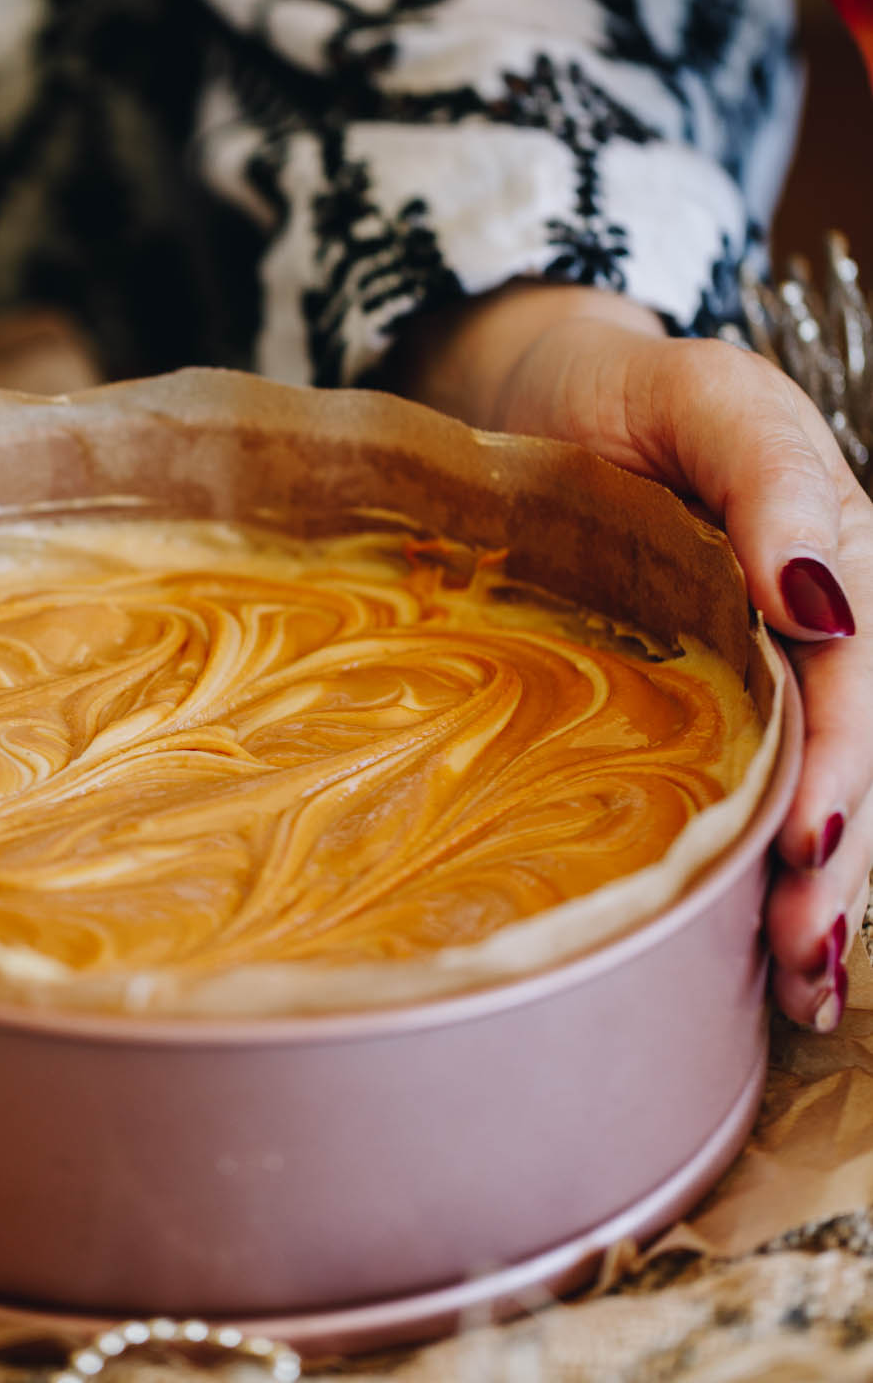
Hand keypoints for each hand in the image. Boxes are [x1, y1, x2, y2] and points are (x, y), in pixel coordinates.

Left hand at [395, 283, 872, 1031]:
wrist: (542, 394)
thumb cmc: (616, 392)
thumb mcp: (695, 392)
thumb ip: (765, 472)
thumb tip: (818, 596)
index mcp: (833, 553)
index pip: (861, 676)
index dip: (848, 766)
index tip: (813, 847)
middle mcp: (824, 627)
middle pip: (863, 755)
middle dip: (847, 863)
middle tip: (805, 956)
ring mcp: (780, 673)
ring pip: (832, 790)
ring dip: (829, 896)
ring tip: (803, 990)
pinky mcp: (729, 709)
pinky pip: (773, 793)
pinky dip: (779, 878)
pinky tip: (767, 963)